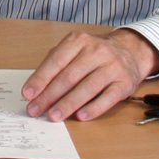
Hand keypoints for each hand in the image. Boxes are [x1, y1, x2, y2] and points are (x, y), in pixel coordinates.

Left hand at [22, 29, 158, 121]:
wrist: (130, 51)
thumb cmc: (93, 54)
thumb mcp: (73, 49)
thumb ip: (55, 64)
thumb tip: (35, 88)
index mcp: (78, 41)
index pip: (55, 61)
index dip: (40, 79)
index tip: (27, 94)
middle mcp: (96, 51)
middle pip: (69, 77)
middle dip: (49, 96)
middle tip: (35, 110)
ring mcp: (112, 67)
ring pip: (86, 88)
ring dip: (67, 104)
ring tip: (53, 116)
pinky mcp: (125, 83)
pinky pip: (108, 98)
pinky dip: (93, 108)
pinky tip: (80, 116)